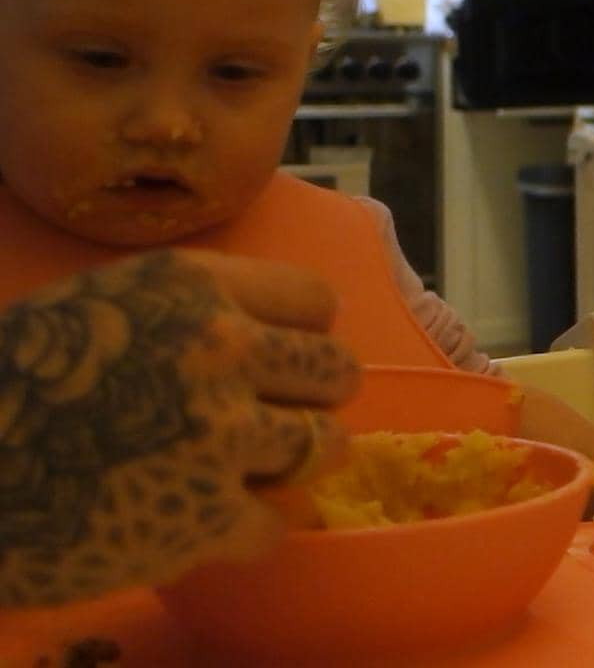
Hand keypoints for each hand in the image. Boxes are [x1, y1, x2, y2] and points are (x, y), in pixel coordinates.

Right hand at [0, 250, 359, 607]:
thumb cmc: (11, 384)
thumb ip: (187, 314)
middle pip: (337, 372)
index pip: (314, 302)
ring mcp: (220, 436)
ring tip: (240, 471)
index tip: (275, 359)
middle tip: (272, 418)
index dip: (299, 335)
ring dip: (288, 464)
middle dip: (311, 398)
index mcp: (191, 287)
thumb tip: (268, 337)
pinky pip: (276, 524)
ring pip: (324, 446)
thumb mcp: (98, 307)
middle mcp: (219, 350)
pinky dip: (243, 531)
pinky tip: (200, 524)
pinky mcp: (207, 517)